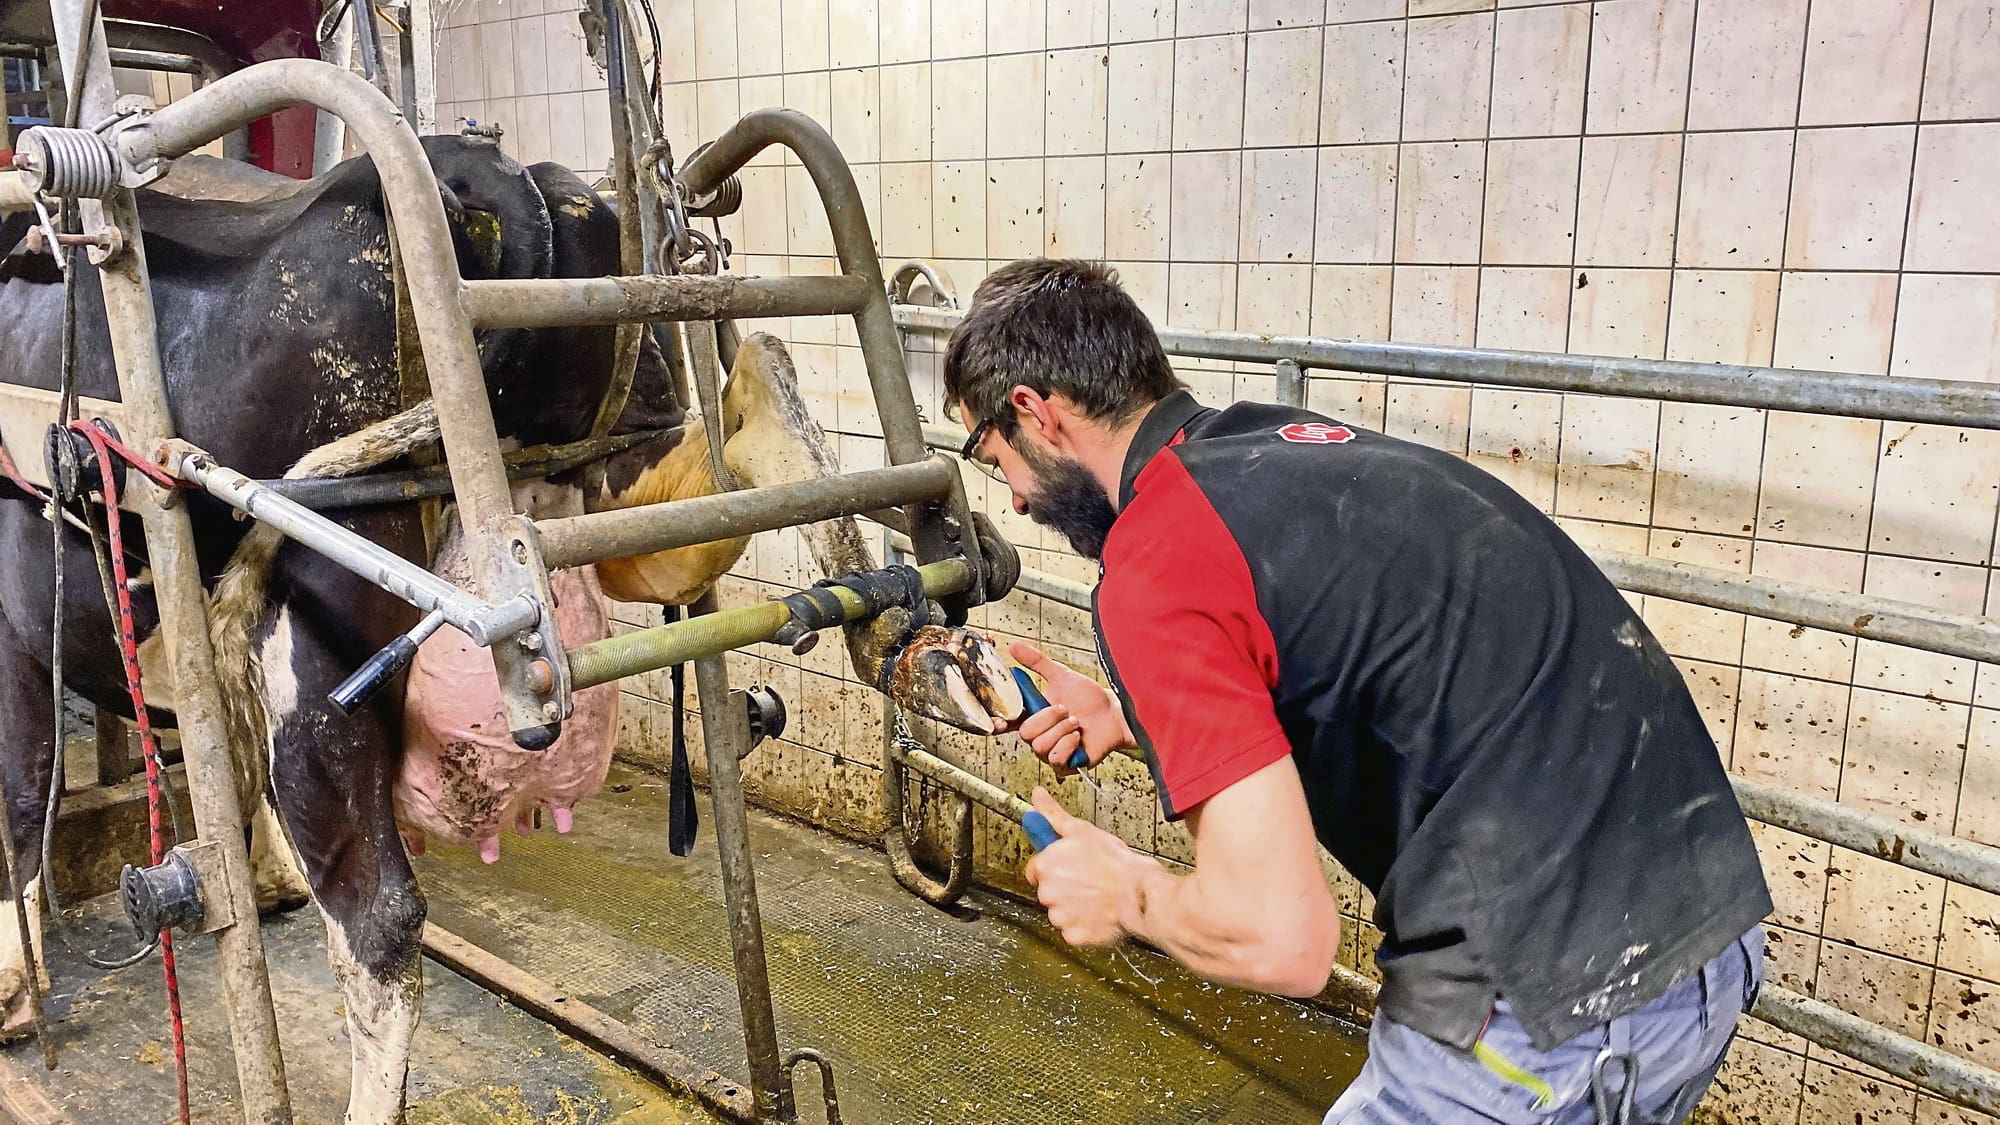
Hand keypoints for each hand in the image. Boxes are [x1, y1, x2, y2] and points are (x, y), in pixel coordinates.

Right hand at [1005, 641, 1135, 770]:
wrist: (1114, 714)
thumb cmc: (1089, 698)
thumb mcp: (1061, 676)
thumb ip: (1037, 661)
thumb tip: (1014, 645)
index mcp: (1033, 716)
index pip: (1008, 722)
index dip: (1000, 723)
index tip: (1000, 720)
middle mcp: (1039, 735)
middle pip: (1026, 733)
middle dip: (1048, 718)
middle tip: (1065, 710)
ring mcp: (1051, 752)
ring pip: (1040, 745)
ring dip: (1061, 730)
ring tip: (1076, 722)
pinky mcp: (1065, 764)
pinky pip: (1056, 758)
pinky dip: (1068, 745)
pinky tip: (1078, 737)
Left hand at [1023, 789, 1145, 947]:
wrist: (1139, 893)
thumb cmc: (1115, 862)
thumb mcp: (1082, 830)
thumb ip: (1053, 815)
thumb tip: (1037, 796)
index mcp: (1046, 865)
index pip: (1036, 870)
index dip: (1054, 868)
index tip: (1070, 869)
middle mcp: (1048, 892)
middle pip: (1048, 892)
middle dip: (1065, 889)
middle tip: (1089, 882)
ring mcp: (1060, 916)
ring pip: (1060, 913)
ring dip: (1074, 908)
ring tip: (1097, 898)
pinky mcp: (1074, 936)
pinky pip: (1073, 933)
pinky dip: (1085, 927)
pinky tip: (1099, 915)